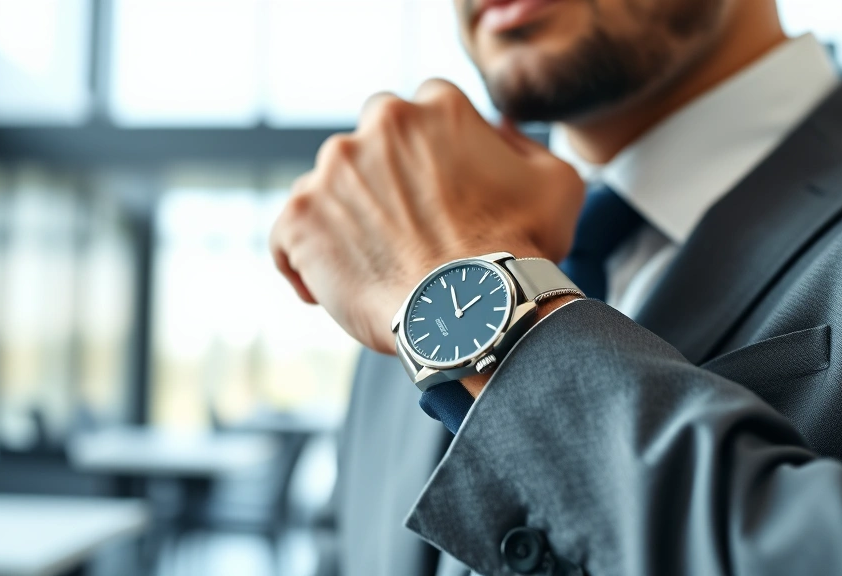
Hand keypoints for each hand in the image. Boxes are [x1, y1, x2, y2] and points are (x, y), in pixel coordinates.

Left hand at [270, 79, 584, 353]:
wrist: (472, 312)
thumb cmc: (519, 251)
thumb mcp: (555, 183)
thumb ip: (524, 144)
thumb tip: (496, 128)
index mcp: (436, 107)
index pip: (420, 114)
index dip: (426, 158)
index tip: (434, 196)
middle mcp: (378, 125)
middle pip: (368, 144)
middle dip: (380, 180)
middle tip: (403, 231)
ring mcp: (332, 171)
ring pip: (327, 188)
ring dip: (344, 219)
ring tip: (374, 268)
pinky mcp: (300, 218)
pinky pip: (286, 235)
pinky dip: (302, 259)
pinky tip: (328, 288)